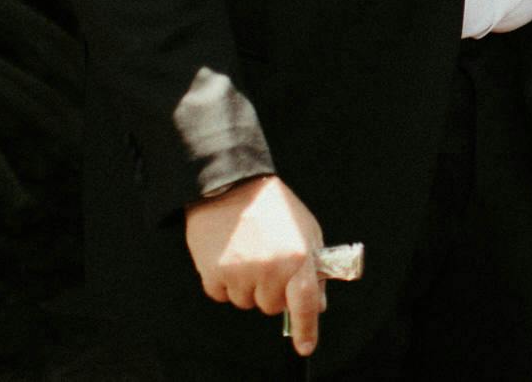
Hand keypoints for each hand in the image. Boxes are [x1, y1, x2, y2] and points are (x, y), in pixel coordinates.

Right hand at [184, 175, 325, 356]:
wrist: (230, 186)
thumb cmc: (274, 207)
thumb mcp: (306, 230)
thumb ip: (314, 268)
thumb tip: (317, 305)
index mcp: (297, 256)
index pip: (305, 303)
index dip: (306, 328)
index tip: (306, 346)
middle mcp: (270, 268)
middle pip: (272, 306)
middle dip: (272, 291)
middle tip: (268, 260)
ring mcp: (240, 273)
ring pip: (246, 303)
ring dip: (247, 286)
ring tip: (248, 252)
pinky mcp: (213, 274)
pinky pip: (222, 296)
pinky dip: (225, 282)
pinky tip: (229, 256)